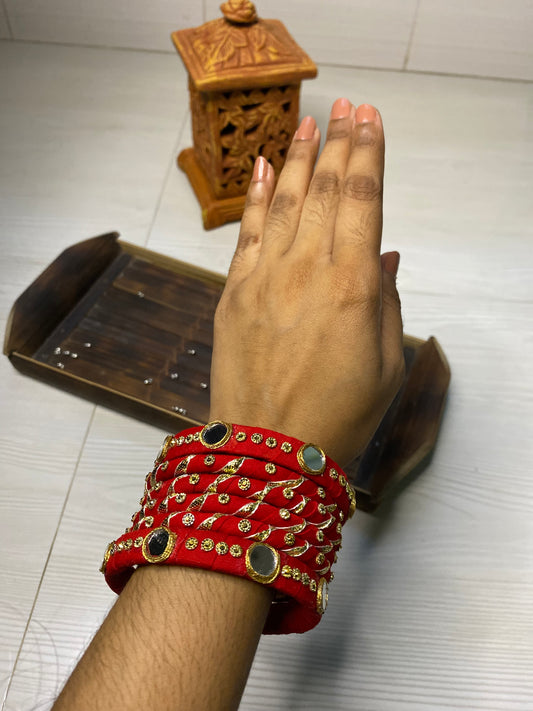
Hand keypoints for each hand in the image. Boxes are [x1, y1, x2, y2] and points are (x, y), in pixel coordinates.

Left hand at [210, 99, 403, 464]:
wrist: (269, 449)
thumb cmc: (338, 415)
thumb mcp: (387, 365)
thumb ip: (387, 303)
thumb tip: (384, 257)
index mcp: (353, 287)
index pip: (363, 201)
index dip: (368, 155)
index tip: (370, 122)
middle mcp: (307, 271)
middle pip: (326, 191)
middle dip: (338, 144)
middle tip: (346, 111)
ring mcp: (264, 279)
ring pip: (285, 202)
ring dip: (298, 159)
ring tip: (309, 125)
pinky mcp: (233, 294)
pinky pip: (247, 234)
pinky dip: (257, 198)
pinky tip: (266, 169)